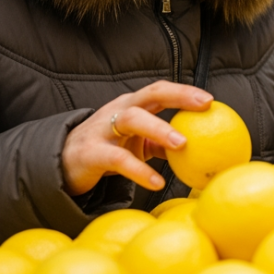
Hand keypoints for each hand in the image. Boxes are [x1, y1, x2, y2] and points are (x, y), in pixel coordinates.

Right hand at [62, 81, 212, 196]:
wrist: (63, 163)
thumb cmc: (109, 148)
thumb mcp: (138, 142)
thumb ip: (163, 143)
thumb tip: (202, 151)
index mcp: (132, 105)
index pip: (160, 90)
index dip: (185, 91)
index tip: (210, 100)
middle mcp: (118, 111)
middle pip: (149, 95)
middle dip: (178, 97)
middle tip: (203, 108)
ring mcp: (103, 129)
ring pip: (132, 120)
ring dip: (159, 129)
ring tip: (182, 145)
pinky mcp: (90, 152)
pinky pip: (118, 159)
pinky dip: (139, 170)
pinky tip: (157, 182)